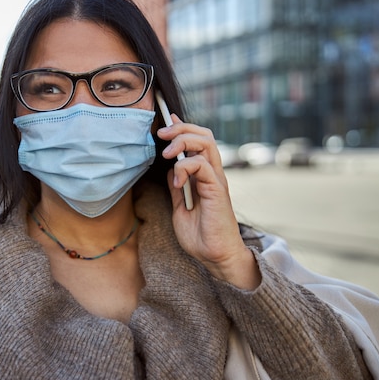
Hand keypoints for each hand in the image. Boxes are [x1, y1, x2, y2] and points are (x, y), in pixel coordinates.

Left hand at [156, 114, 259, 289]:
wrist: (215, 256)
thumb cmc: (200, 236)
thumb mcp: (180, 207)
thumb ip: (178, 187)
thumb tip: (170, 169)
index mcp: (205, 176)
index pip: (199, 142)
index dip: (183, 128)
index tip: (165, 123)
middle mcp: (213, 174)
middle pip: (204, 136)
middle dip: (181, 128)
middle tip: (161, 133)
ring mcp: (216, 180)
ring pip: (206, 143)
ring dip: (182, 141)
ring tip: (166, 153)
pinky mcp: (217, 190)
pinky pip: (201, 165)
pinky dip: (184, 168)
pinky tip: (176, 183)